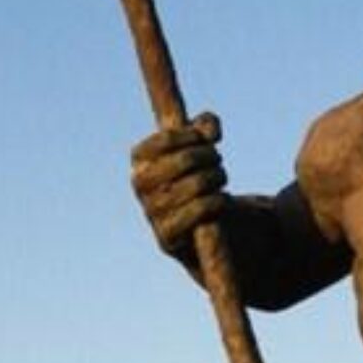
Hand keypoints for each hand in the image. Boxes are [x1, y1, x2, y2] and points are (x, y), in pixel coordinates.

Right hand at [129, 112, 225, 256]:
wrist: (199, 222)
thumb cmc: (196, 174)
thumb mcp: (199, 144)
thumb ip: (205, 125)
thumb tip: (211, 131)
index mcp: (140, 159)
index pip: (165, 140)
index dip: (192, 136)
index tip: (207, 139)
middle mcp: (140, 184)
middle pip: (185, 160)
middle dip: (211, 156)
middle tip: (218, 160)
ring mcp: (151, 211)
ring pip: (196, 184)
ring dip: (218, 178)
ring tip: (222, 179)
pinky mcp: (166, 236)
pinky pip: (199, 211)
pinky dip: (217, 202)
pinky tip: (222, 200)